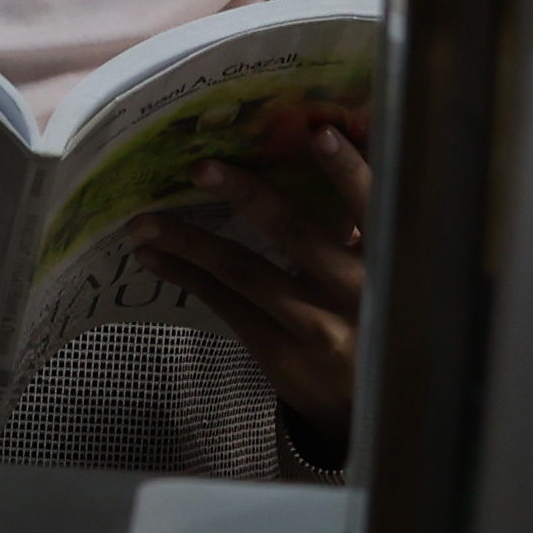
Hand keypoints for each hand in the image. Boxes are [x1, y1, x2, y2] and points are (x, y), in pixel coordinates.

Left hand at [127, 124, 367, 459]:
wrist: (371, 399)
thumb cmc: (373, 310)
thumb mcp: (385, 266)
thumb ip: (365, 216)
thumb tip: (335, 133)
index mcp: (387, 257)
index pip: (373, 205)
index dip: (348, 171)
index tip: (319, 133)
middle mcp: (357, 292)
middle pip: (297, 233)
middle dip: (247, 195)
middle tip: (201, 166)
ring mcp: (317, 326)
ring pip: (245, 273)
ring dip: (190, 242)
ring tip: (144, 222)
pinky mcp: (282, 352)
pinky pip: (227, 305)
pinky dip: (188, 276)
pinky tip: (156, 257)